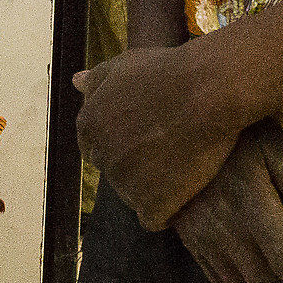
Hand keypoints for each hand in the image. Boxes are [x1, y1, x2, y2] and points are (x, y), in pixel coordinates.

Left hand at [73, 43, 242, 230]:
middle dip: (136, 166)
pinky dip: (167, 211)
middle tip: (170, 150)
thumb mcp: (124, 65)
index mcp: (90, 125)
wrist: (206, 91)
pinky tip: (184, 195)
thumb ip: (97, 79)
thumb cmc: (167, 72)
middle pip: (115, 172)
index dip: (122, 143)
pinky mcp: (151, 203)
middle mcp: (102, 156)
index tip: (147, 137)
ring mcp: (125, 183)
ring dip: (153, 189)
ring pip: (133, 196)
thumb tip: (76, 82)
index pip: (94, 148)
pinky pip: (154, 218)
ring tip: (182, 168)